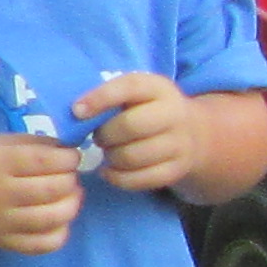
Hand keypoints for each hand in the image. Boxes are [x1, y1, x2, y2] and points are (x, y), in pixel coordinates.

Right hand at [0, 129, 85, 254]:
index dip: (68, 158)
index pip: (45, 161)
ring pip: (53, 218)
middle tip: (68, 175)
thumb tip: (69, 150)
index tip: (71, 156)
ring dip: (72, 204)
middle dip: (70, 179)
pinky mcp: (3, 242)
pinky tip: (58, 220)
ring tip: (70, 195)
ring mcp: (1, 222)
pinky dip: (60, 233)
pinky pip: (43, 244)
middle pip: (53, 189)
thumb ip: (34, 144)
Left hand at [77, 71, 210, 193]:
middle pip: (130, 126)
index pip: (129, 87)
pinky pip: (139, 180)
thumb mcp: (133, 94)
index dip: (100, 98)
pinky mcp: (176, 170)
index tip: (77, 111)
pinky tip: (110, 170)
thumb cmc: (146, 109)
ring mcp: (179, 144)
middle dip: (105, 134)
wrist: (192, 133)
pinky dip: (117, 178)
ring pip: (132, 156)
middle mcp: (174, 114)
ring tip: (108, 151)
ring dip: (110, 157)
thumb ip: (107, 97)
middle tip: (99, 137)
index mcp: (158, 88)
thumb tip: (75, 112)